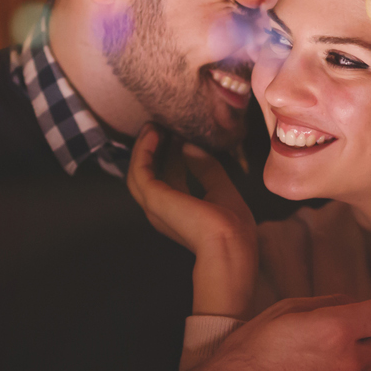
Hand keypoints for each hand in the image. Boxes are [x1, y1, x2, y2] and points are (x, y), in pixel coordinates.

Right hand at [127, 123, 256, 317]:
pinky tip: (154, 134)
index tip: (177, 136)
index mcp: (180, 213)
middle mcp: (163, 212)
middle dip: (153, 150)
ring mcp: (154, 206)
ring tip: (153, 126)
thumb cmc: (233, 228)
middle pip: (150, 175)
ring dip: (144, 148)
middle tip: (159, 126)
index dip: (171, 156)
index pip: (170, 180)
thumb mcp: (222, 190)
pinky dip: (144, 150)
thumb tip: (190, 146)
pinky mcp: (153, 198)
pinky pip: (140, 170)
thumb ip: (207, 169)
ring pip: (138, 172)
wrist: (230, 245)